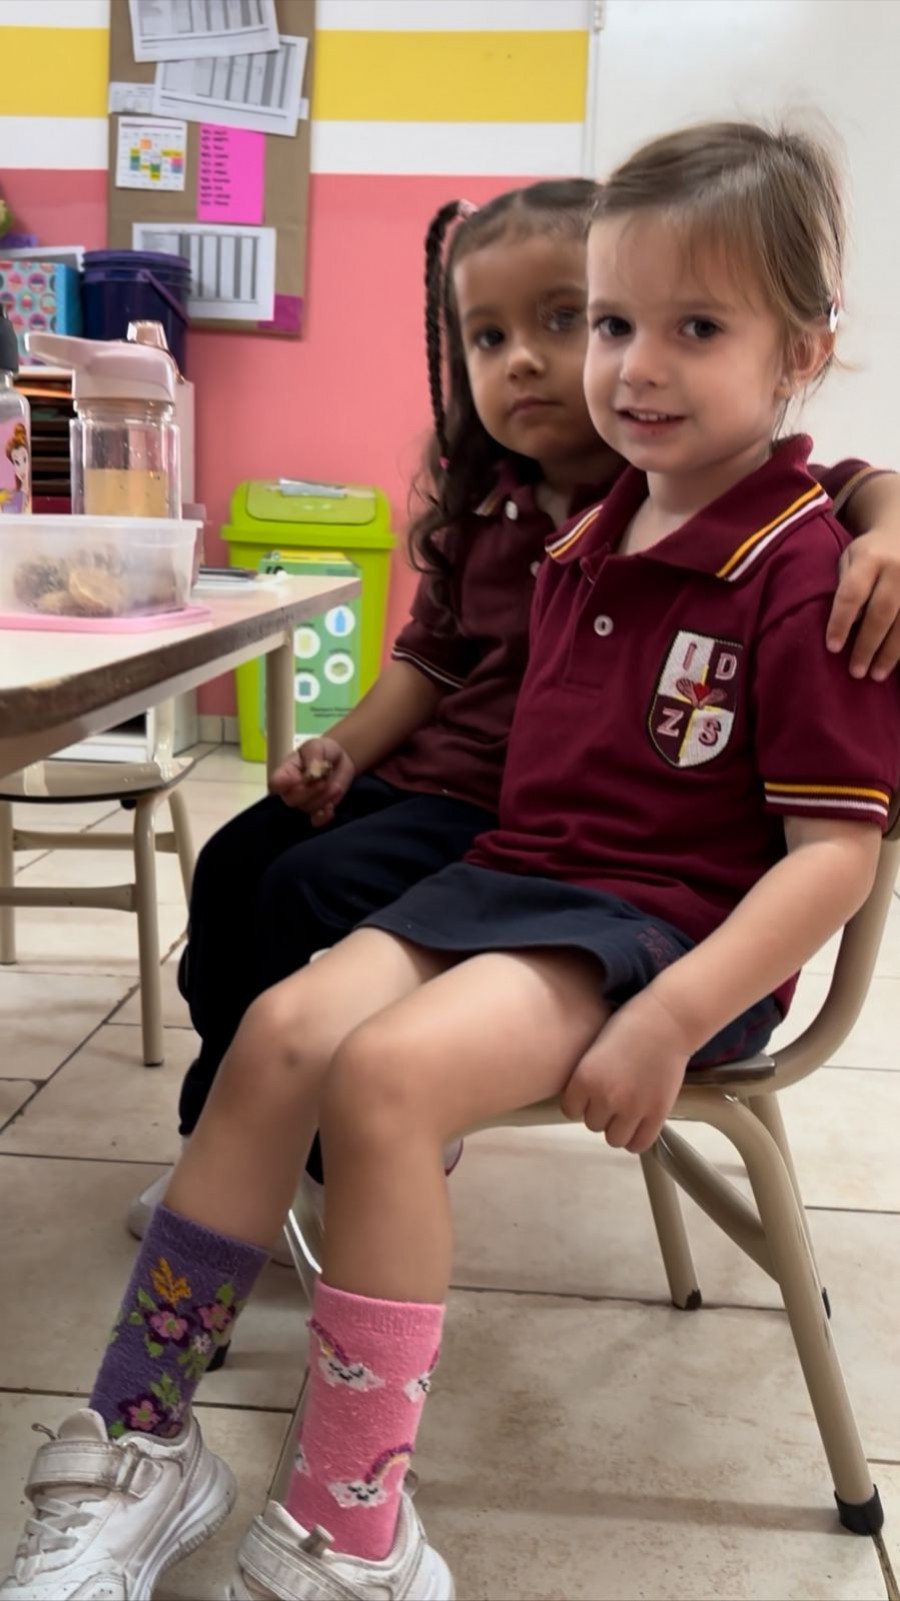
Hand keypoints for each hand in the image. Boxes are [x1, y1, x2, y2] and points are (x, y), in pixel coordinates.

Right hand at [268, 738, 354, 825]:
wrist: (341, 759)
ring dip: (323, 799)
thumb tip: (311, 773)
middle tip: (324, 780)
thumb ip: (312, 757)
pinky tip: (331, 808)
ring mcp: (304, 803)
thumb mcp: (316, 746)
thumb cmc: (323, 750)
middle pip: (291, 800)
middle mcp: (291, 790)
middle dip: (310, 791)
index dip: (282, 784)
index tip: (297, 778)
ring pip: (307, 809)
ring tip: (334, 787)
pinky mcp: (318, 811)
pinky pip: (316, 821)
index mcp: (285, 773)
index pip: (274, 783)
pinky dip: (324, 817)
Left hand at [560, 990, 691, 1153]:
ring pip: (614, 1138)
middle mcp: (604, 1097)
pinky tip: (638, 1123)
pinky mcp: (656, 1114)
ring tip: (627, 1110)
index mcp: (584, 1078)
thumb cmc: (630, 1025)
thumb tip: (582, 1101)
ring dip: (618, 1127)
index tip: (591, 1093)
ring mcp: (632, 1108)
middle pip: (592, 1124)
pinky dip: (636, 1138)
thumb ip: (586, 1077)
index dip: (580, 1103)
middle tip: (615, 1095)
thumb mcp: (595, 1048)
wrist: (667, 1021)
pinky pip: (638, 1143)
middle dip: (601, 1112)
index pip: (569, 1110)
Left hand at [827, 532, 899, 680]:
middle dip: (867, 645)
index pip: (852, 594)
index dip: (841, 623)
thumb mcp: (849, 560)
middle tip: (855, 672)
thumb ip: (845, 588)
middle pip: (881, 613)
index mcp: (870, 559)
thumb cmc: (868, 554)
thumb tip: (847, 626)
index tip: (833, 648)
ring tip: (876, 675)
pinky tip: (897, 662)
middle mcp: (898, 568)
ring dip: (891, 653)